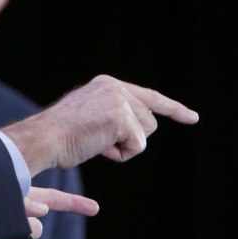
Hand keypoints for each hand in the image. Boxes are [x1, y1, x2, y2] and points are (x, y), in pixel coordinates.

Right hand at [0, 74, 198, 174]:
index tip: (192, 118)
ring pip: (145, 134)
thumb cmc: (61, 135)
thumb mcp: (89, 115)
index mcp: (107, 84)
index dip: (172, 109)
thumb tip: (138, 130)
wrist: (45, 138)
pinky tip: (99, 148)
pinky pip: (137, 147)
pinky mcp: (121, 118)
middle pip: (149, 122)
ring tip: (97, 142)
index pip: (148, 96)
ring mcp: (119, 100)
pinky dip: (120, 154)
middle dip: (131, 138)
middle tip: (99, 140)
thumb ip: (113, 114)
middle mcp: (115, 87)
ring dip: (125, 146)